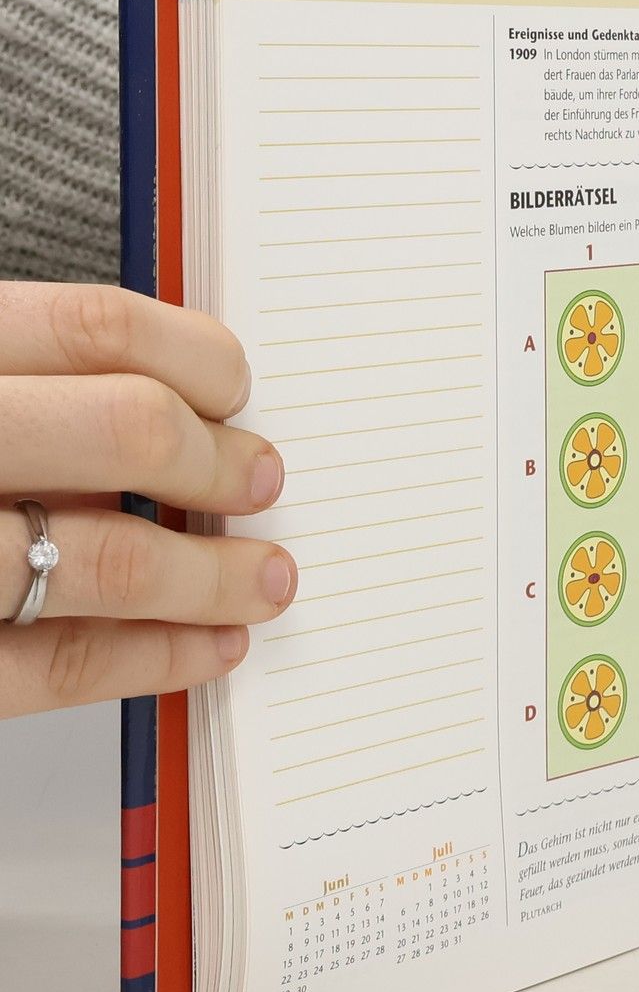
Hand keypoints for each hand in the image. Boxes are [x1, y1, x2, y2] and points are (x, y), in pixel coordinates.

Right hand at [0, 283, 298, 719]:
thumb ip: (13, 384)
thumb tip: (164, 402)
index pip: (93, 327)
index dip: (196, 358)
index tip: (235, 389)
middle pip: (122, 429)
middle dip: (219, 463)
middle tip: (260, 481)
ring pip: (103, 558)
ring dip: (209, 575)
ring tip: (259, 578)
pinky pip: (52, 664)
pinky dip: (150, 659)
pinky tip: (203, 650)